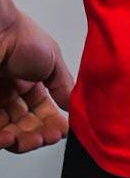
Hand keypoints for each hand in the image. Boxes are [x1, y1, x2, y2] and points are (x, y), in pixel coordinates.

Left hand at [0, 9, 72, 153]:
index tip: (61, 132)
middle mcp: (11, 92)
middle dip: (39, 135)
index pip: (42, 110)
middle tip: (48, 138)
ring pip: (10, 131)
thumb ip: (63, 85)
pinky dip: (4, 139)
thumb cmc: (21, 37)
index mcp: (29, 80)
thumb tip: (75, 106)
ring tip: (32, 140)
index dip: (52, 123)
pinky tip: (12, 138)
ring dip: (22, 141)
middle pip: (26, 124)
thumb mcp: (53, 60)